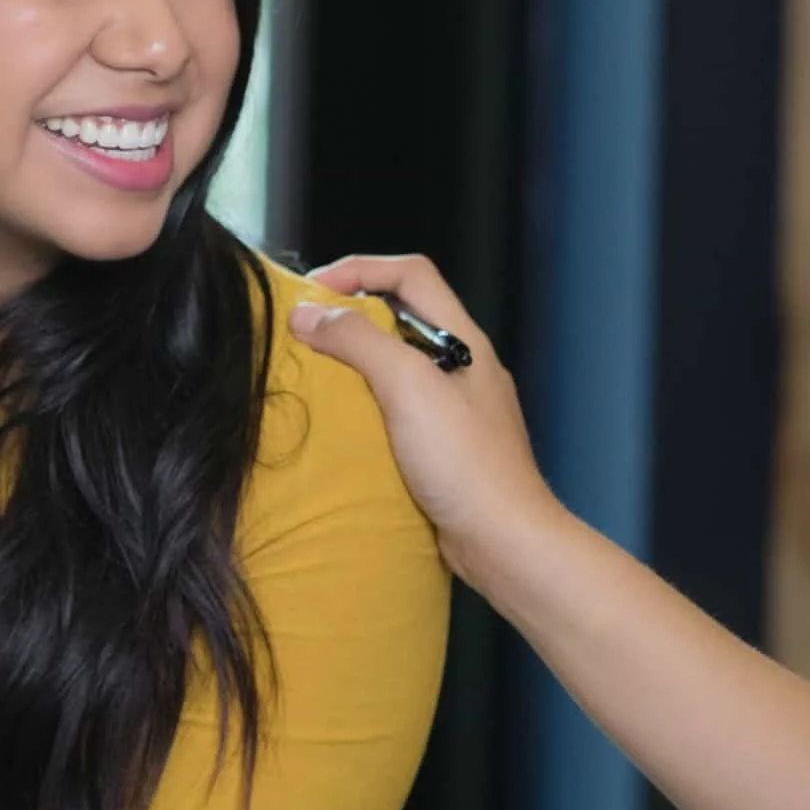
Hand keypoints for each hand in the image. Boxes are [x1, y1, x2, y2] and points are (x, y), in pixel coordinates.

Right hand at [290, 254, 568, 590]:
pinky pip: (398, 408)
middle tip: (305, 333)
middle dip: (350, 314)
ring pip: (398, 364)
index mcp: (463, 340)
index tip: (312, 291)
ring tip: (315, 376)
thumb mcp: (407, 386)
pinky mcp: (445, 447)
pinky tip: (343, 427)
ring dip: (355, 363)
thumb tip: (307, 313)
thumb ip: (357, 341)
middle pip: (401, 316)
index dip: (359, 269)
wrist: (504, 540)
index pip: (410, 274)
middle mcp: (463, 367)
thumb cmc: (466, 464)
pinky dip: (365, 405)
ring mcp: (457, 408)